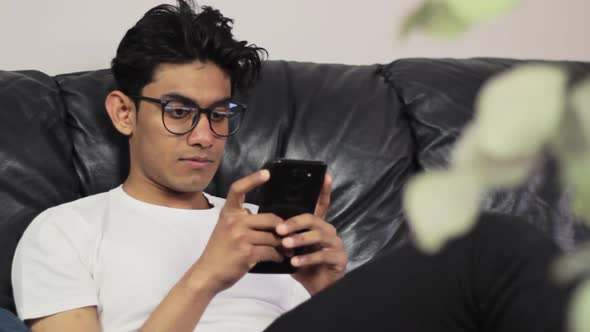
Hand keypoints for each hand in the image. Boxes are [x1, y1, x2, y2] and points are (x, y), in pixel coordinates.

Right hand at [192, 170, 283, 294]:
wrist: (208, 273)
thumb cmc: (220, 252)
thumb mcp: (226, 229)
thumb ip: (244, 220)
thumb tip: (270, 220)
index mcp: (228, 213)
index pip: (238, 189)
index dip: (253, 179)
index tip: (266, 173)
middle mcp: (234, 222)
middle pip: (270, 218)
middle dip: (282, 229)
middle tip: (289, 235)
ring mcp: (240, 237)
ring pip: (273, 237)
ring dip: (282, 245)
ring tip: (286, 250)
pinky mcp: (246, 253)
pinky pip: (271, 251)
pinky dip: (278, 256)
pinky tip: (278, 258)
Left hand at [277, 175, 347, 294]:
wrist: (319, 288)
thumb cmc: (305, 266)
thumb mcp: (293, 249)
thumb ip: (286, 236)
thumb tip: (266, 224)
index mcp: (317, 225)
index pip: (321, 204)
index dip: (323, 190)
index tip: (324, 177)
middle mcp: (328, 231)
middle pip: (313, 219)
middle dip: (295, 223)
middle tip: (280, 229)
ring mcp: (335, 244)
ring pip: (318, 235)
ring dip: (299, 240)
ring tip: (286, 245)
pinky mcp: (338, 258)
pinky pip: (322, 255)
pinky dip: (307, 258)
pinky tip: (295, 263)